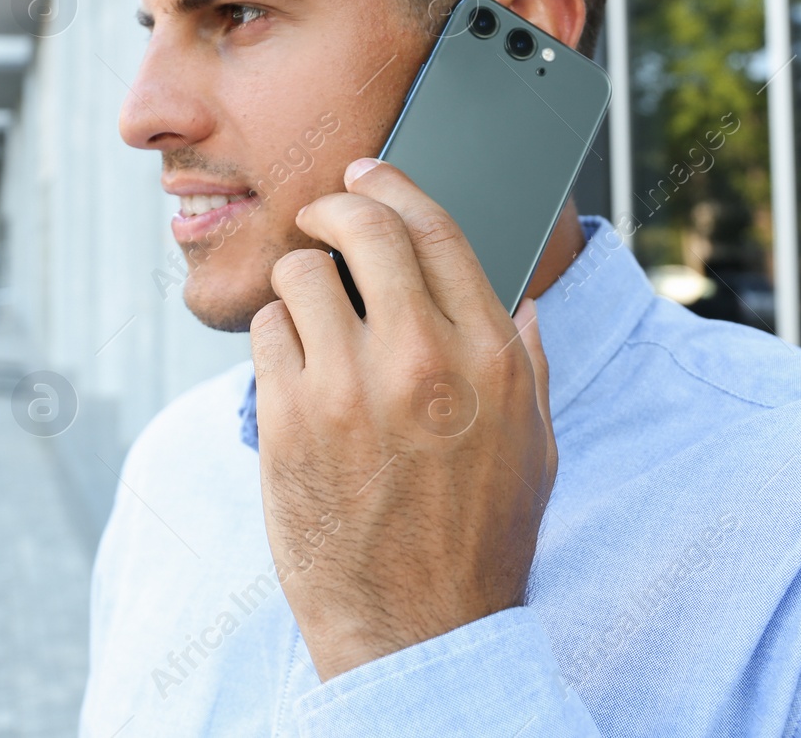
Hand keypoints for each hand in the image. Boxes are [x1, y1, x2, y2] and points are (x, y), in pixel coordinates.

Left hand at [249, 157, 556, 681]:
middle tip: (322, 216)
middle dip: (337, 206)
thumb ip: (529, 365)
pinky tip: (293, 369)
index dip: (396, 185)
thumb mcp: (535, 449)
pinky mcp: (288, 420)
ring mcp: (349, 388)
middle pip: (364, 228)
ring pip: (301, 273)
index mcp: (491, 358)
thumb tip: (521, 301)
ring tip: (312, 316)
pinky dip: (274, 339)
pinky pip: (265, 333)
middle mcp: (423, 360)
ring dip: (301, 283)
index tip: (370, 172)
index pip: (438, 229)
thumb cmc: (478, 541)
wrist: (416, 629)